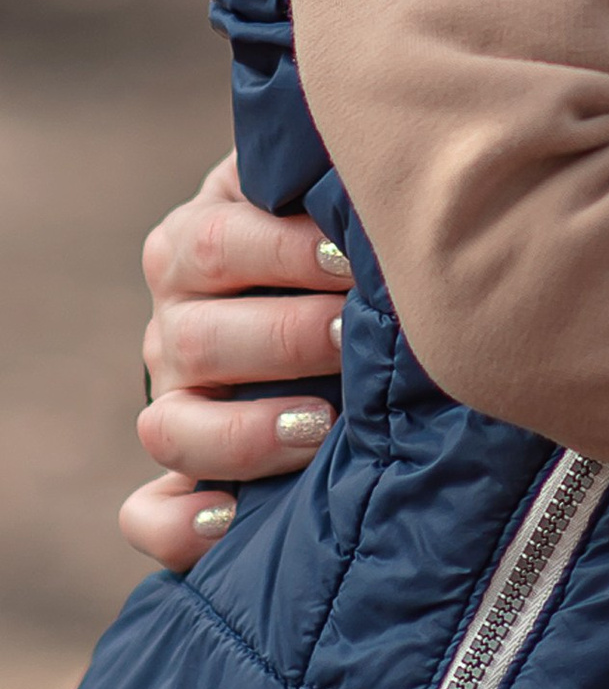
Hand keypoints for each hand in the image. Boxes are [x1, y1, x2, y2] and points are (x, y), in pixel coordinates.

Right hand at [126, 154, 346, 570]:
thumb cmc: (362, 242)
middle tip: (355, 336)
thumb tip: (381, 163)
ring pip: (171, 428)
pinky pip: (147, 515)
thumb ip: (340, 175)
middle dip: (286, 338)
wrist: (358, 312)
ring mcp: (179, 405)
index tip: (357, 260)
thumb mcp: (341, 196)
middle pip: (195, 337)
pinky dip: (179, 524)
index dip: (288, 251)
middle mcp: (177, 325)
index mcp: (202, 243)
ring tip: (321, 427)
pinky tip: (232, 518)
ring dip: (246, 433)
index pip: (221, 243)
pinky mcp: (184, 481)